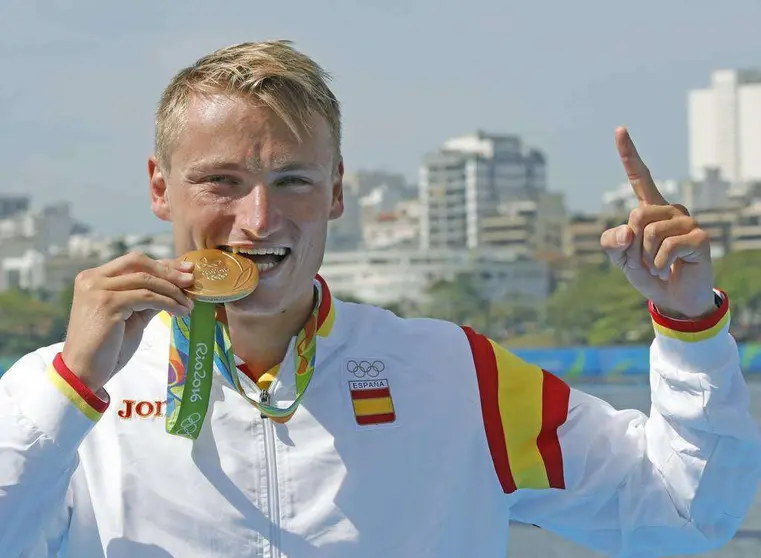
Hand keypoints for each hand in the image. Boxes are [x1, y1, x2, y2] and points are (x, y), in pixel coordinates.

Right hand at [61, 251, 195, 391]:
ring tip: (188, 304)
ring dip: (172, 291)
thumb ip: (147, 299)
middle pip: (138, 262)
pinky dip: (168, 302)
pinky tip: (180, 312)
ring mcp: (98, 289)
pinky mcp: (108, 303)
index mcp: (94, 278)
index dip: (162, 264)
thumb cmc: (107, 348)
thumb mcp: (130, 316)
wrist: (84, 372)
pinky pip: (147, 297)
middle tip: (191, 280)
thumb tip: (176, 287)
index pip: (133, 263)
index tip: (185, 270)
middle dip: (168, 270)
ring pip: (146, 280)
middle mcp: (93, 279)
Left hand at [600, 127, 715, 319]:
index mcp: (650, 209)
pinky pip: (666, 247)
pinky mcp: (699, 238)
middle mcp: (670, 210)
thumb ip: (612, 243)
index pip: (639, 177)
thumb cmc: (648, 273)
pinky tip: (668, 270)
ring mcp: (687, 222)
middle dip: (633, 245)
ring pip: (649, 232)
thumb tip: (627, 231)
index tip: (619, 129)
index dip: (629, 154)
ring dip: (646, 257)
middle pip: (637, 215)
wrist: (673, 298)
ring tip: (657, 266)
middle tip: (644, 260)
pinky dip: (659, 264)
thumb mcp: (620, 259)